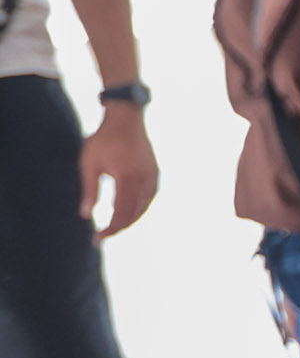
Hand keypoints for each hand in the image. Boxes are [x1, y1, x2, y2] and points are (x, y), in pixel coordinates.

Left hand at [78, 106, 159, 238]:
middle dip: (118, 228)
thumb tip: (86, 215)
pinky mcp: (155, 174)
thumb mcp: (90, 165)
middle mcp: (144, 180)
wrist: (126, 119)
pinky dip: (138, 208)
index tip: (97, 239)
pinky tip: (126, 211)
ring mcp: (152, 177)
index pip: (121, 214)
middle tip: (101, 236)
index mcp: (128, 178)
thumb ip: (89, 191)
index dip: (109, 229)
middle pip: (134, 214)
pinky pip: (148, 198)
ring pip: (143, 208)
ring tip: (112, 226)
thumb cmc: (104, 140)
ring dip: (129, 220)